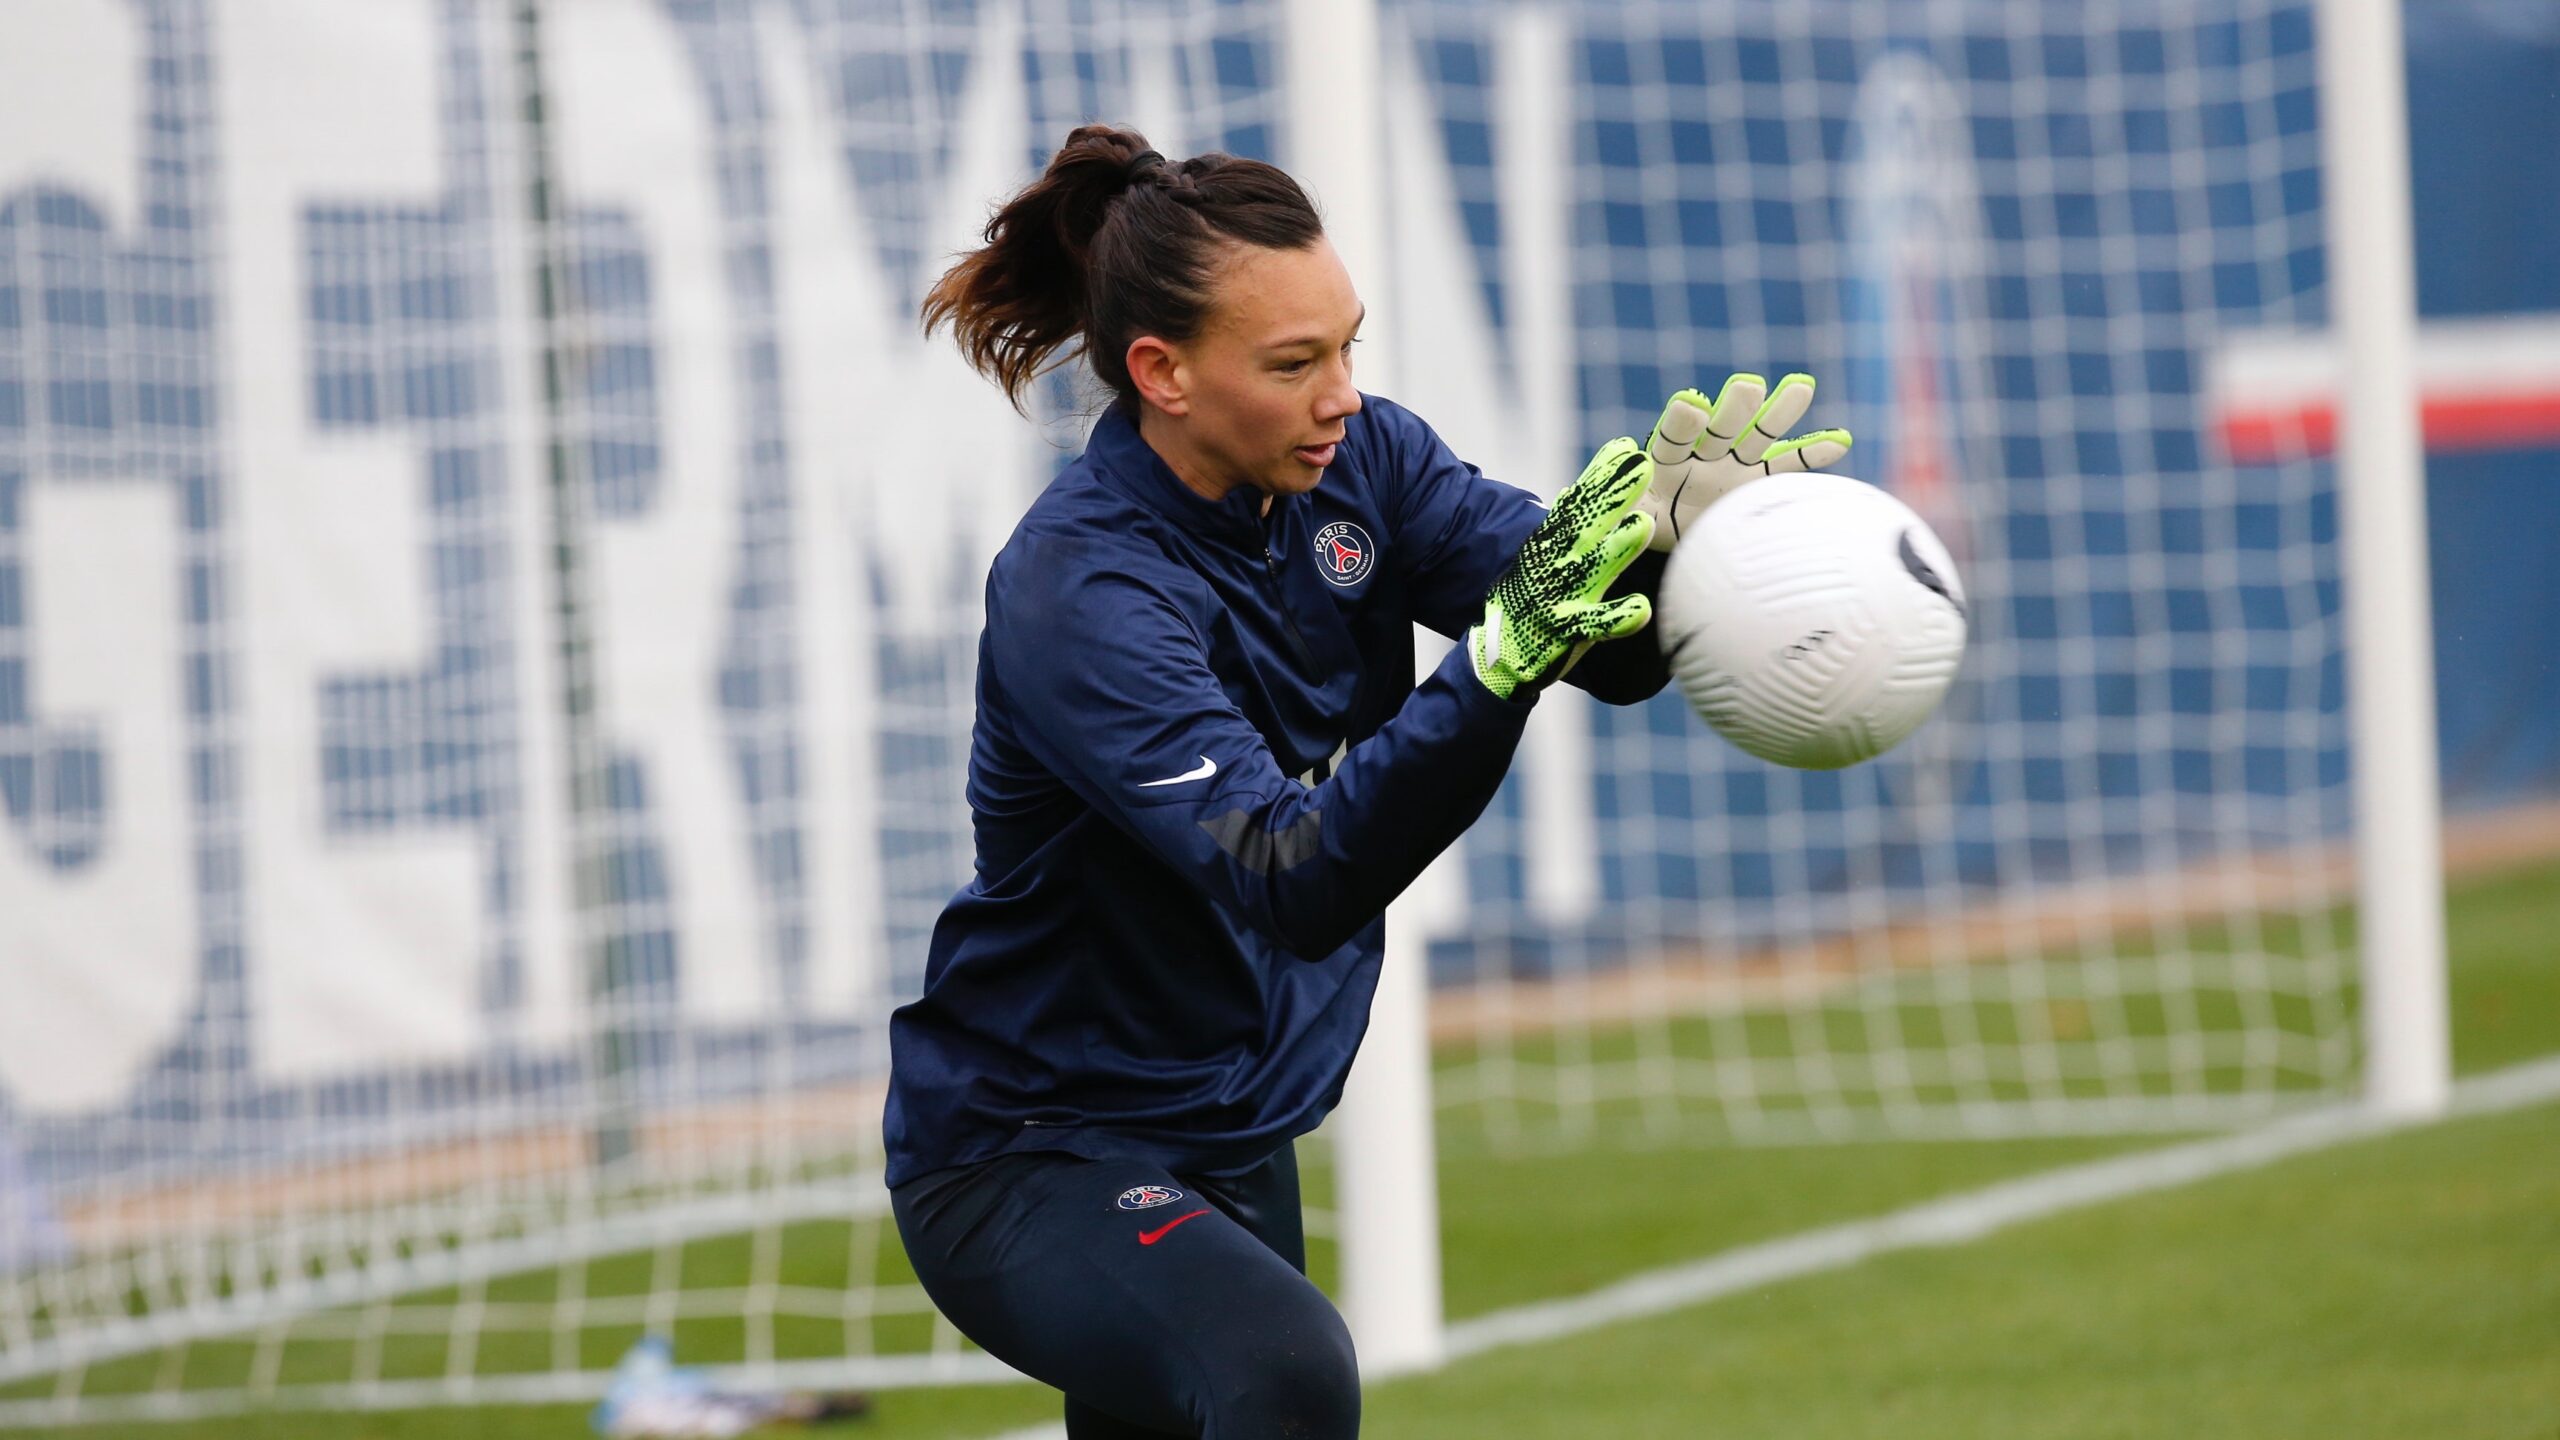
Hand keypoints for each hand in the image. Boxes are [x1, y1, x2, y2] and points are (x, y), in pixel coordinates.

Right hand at [1469, 438, 1656, 699]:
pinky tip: (1641, 609)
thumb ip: (1562, 524)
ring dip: (1617, 547)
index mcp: (1551, 545)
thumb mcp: (1541, 557)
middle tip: (1642, 465)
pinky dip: (1617, 617)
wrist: (1495, 653)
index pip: (1577, 503)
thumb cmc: (1528, 600)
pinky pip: (1594, 624)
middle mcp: (1555, 564)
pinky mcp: (1564, 631)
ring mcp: (1559, 596)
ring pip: (1592, 567)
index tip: (1624, 446)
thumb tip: (1574, 488)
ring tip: (1644, 524)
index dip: (1599, 475)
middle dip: (1613, 495)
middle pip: (1586, 524)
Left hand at [1635, 372, 1852, 549]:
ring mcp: (1733, 462)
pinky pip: (1788, 465)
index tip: (1691, 406)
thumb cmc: (1643, 523)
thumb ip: (1627, 510)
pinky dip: (1812, 453)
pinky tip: (1840, 439)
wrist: (1672, 533)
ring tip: (1801, 386)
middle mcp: (1702, 452)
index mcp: (1664, 457)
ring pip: (1758, 435)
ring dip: (1779, 412)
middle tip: (1747, 386)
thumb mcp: (1628, 518)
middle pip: (1721, 427)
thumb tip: (1625, 510)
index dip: (1681, 422)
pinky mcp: (1758, 480)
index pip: (1673, 435)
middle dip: (1733, 408)